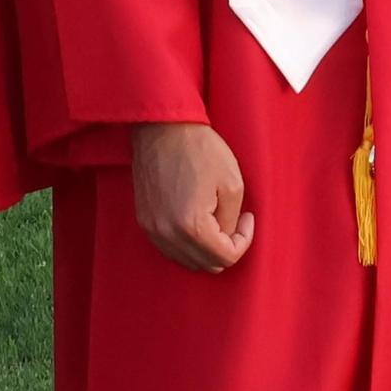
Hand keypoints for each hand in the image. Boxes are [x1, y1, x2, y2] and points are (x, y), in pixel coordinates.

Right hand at [131, 122, 254, 272]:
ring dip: (205, 249)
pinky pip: (169, 248)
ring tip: (214, 220)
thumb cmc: (199, 149)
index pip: (225, 258)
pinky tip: (195, 221)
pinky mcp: (144, 219)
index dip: (243, 240)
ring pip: (187, 260)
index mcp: (191, 226)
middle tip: (233, 220)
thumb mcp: (232, 183)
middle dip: (225, 247)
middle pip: (206, 265)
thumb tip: (227, 237)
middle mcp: (167, 233)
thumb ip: (231, 221)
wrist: (162, 126)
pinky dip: (186, 244)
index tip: (246, 217)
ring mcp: (152, 228)